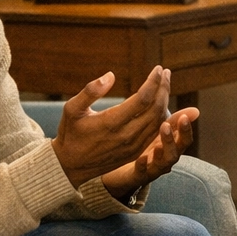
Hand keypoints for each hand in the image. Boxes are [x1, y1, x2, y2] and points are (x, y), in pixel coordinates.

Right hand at [51, 67, 171, 185]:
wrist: (71, 166)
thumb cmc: (71, 133)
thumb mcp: (71, 109)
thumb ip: (90, 91)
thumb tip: (111, 75)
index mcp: (110, 123)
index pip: (142, 99)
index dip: (153, 82)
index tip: (158, 69)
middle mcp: (125, 135)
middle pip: (155, 109)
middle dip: (163, 88)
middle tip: (166, 73)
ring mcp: (133, 146)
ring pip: (159, 121)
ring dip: (165, 101)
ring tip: (165, 85)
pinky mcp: (135, 152)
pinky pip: (156, 133)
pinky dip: (162, 117)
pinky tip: (161, 104)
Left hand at [103, 107, 199, 200]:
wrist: (126, 172)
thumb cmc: (148, 149)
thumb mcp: (160, 134)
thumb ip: (175, 122)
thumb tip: (196, 110)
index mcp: (172, 149)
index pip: (184, 141)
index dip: (185, 130)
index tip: (184, 117)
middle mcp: (166, 161)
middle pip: (174, 153)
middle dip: (171, 140)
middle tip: (165, 125)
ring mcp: (153, 170)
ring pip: (162, 164)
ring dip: (160, 154)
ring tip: (157, 144)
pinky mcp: (138, 176)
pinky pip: (142, 173)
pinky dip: (143, 166)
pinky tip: (141, 159)